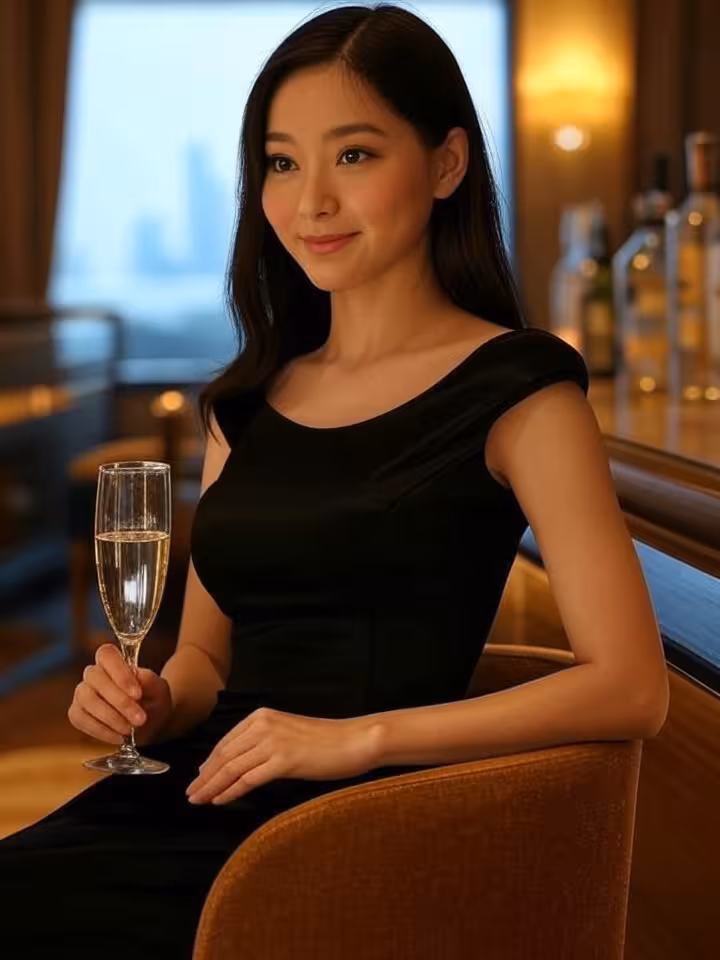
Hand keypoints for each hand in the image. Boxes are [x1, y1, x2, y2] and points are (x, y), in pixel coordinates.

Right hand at [68, 643, 172, 745]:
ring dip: (110, 717)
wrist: (150, 723)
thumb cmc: (153, 700)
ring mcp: (82, 693)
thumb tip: (138, 675)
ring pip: (87, 699)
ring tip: (130, 729)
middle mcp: (94, 674)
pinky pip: (80, 719)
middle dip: (120, 701)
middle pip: (96, 678)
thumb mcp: (159, 690)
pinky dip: (100, 730)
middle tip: (140, 719)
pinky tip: (118, 736)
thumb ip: (150, 681)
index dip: (119, 673)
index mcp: (113, 660)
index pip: (107, 654)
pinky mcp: (76, 713)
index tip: (137, 694)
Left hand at [186, 707, 383, 804]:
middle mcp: (263, 724)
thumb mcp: (288, 734)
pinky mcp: (284, 759)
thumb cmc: (325, 741)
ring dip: (212, 786)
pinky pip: (249, 778)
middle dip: (205, 777)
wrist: (353, 740)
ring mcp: (273, 741)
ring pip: (232, 767)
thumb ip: (264, 743)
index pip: (226, 742)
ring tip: (199, 799)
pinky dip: (231, 791)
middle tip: (191, 793)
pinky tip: (220, 800)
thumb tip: (240, 765)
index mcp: (262, 716)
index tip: (199, 777)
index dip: (209, 763)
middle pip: (224, 755)